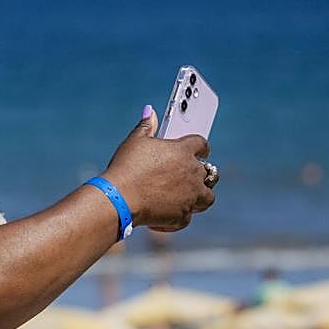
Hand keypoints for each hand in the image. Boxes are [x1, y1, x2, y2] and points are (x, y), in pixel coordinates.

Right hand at [100, 107, 214, 230]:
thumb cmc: (126, 167)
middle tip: (190, 174)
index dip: (200, 146)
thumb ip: (145, 126)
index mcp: (183, 151)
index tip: (199, 149)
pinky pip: (186, 217)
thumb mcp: (134, 142)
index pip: (202, 144)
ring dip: (200, 195)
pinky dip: (178, 217)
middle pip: (209, 172)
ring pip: (207, 197)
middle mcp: (192, 173)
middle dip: (201, 173)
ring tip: (188, 195)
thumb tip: (149, 111)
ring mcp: (190, 196)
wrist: (119, 198)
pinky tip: (167, 216)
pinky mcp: (182, 215)